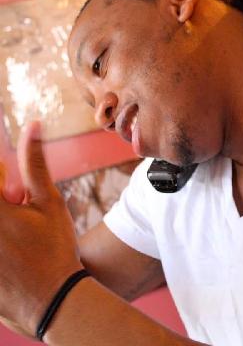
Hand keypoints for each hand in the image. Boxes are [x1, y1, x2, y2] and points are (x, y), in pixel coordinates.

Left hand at [0, 122, 82, 336]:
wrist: (53, 299)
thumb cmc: (54, 247)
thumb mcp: (49, 202)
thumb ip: (35, 162)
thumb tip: (34, 125)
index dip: (2, 181)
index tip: (15, 193)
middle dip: (5, 198)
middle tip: (17, 207)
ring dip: (6, 221)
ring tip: (17, 239)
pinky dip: (1, 241)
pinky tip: (10, 252)